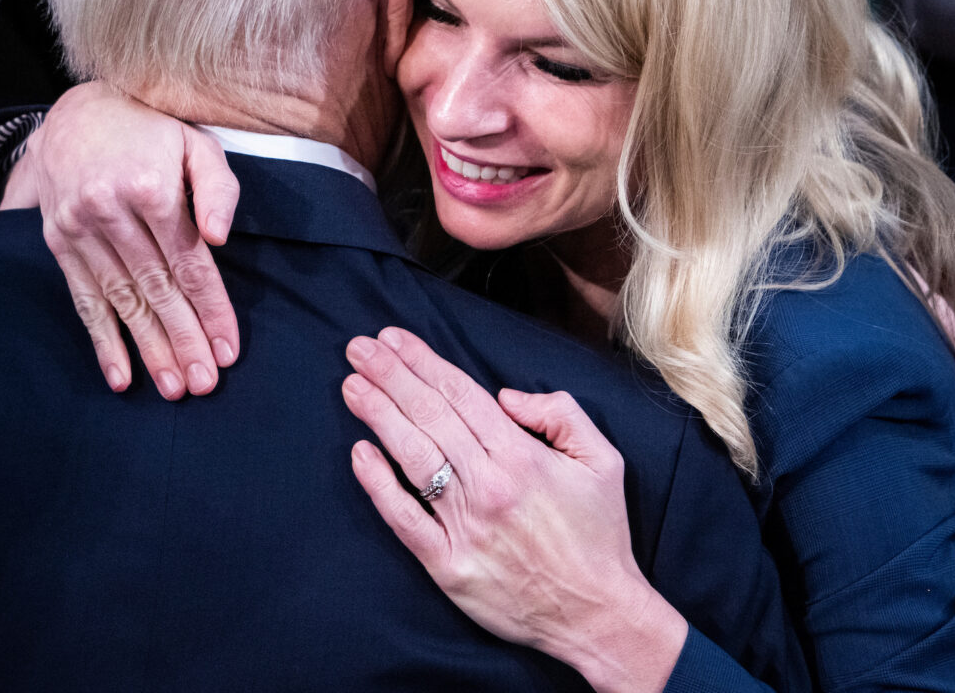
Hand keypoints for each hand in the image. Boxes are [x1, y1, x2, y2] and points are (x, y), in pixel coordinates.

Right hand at [9, 82, 241, 399]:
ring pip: (120, 300)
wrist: (77, 112)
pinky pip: (82, 298)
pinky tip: (120, 376)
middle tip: (203, 383)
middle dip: (182, 340)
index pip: (188, 263)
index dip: (210, 309)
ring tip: (173, 386)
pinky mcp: (58, 240)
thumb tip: (218, 237)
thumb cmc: (152, 132)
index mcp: (150, 187)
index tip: (228, 349)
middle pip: (155, 288)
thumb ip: (218, 188)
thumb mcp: (196, 144)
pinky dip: (101, 340)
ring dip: (148, 348)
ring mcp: (79, 228)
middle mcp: (110, 211)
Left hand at [343, 326, 686, 692]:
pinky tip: (360, 453)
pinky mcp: (447, 566)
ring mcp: (465, 527)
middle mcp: (489, 485)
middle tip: (359, 349)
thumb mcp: (602, 460)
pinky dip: (379, 485)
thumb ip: (560, 413)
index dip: (423, 363)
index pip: (461, 395)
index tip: (393, 340)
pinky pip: (405, 519)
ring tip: (352, 385)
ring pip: (413, 457)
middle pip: (430, 417)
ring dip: (379, 416)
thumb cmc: (599, 536)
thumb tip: (505, 396)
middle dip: (391, 376)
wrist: (598, 615)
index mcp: (522, 456)